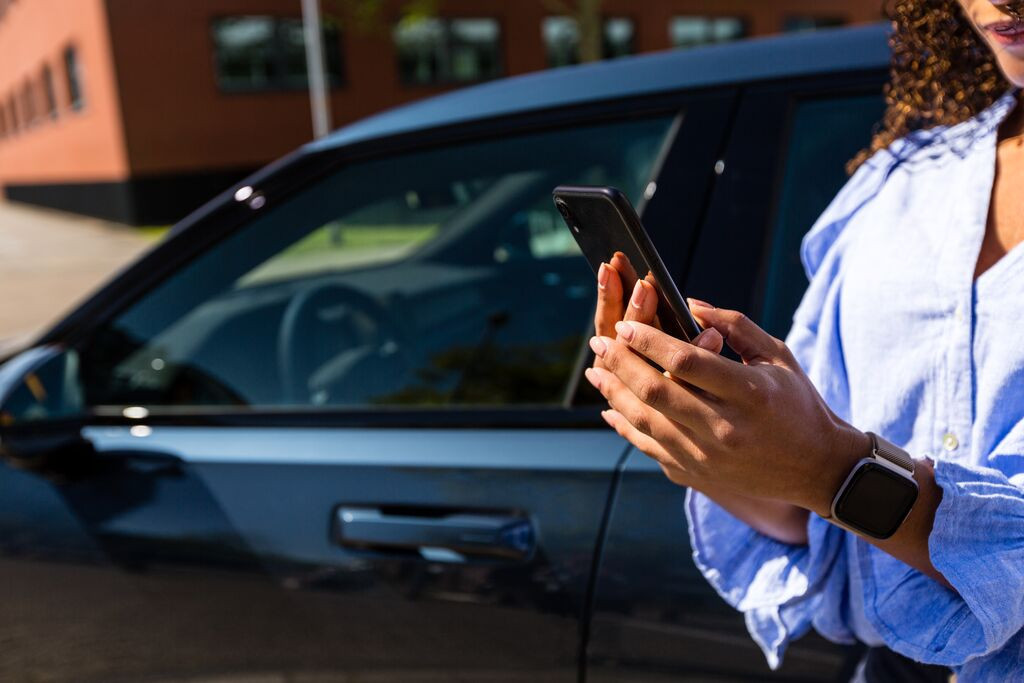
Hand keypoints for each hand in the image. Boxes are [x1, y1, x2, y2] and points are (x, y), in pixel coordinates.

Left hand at [585, 300, 868, 515]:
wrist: (817, 469)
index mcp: (750, 393)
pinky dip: (625, 426)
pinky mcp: (695, 474)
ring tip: (596, 370)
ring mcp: (707, 457)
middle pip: (657, 392)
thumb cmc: (798, 403)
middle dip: (621, 363)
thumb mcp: (777, 355)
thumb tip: (688, 304)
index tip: (625, 324)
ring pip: (645, 422)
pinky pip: (648, 448)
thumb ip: (734, 325)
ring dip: (614, 392)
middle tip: (600, 341)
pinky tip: (610, 407)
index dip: (649, 340)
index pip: (687, 362)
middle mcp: (725, 429)